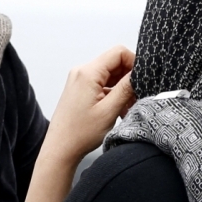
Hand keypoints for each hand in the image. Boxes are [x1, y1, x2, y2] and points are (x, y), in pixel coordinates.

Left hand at [24, 45, 135, 201]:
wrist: (60, 148)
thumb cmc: (80, 133)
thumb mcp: (109, 110)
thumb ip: (126, 88)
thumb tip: (139, 73)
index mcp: (87, 73)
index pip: (118, 53)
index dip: (134, 63)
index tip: (142, 79)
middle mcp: (81, 72)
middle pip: (114, 63)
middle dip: (128, 79)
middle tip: (136, 98)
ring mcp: (79, 80)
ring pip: (110, 75)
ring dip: (122, 89)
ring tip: (126, 108)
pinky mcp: (80, 89)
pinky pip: (102, 84)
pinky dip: (113, 94)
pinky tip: (118, 110)